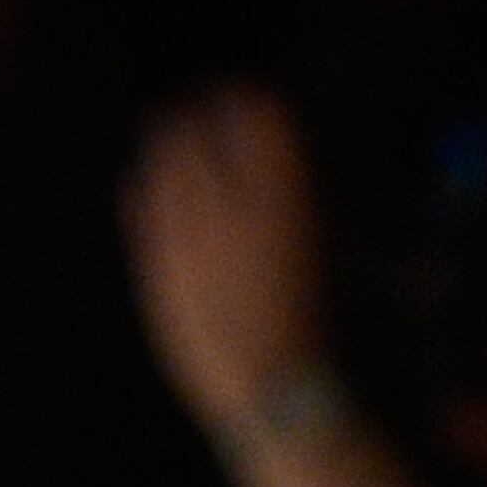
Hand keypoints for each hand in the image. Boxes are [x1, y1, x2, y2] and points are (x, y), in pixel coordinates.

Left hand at [122, 84, 332, 432]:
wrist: (282, 394)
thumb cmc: (334, 325)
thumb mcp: (346, 248)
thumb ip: (317, 197)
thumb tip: (294, 161)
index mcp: (288, 194)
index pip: (258, 117)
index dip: (247, 100)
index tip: (242, 93)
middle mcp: (233, 208)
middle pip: (202, 134)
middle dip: (200, 116)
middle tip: (199, 104)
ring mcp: (191, 241)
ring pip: (165, 170)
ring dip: (167, 146)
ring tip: (166, 131)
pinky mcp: (161, 273)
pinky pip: (143, 216)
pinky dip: (143, 193)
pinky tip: (140, 183)